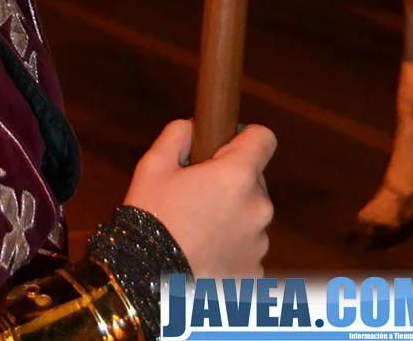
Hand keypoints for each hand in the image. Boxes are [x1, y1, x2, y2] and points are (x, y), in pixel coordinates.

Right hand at [124, 119, 275, 276]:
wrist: (148, 285)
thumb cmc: (151, 219)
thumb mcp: (153, 165)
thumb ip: (178, 134)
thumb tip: (194, 126)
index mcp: (237, 176)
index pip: (264, 138)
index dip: (243, 136)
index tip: (223, 145)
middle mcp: (258, 208)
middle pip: (254, 180)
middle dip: (230, 181)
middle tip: (196, 194)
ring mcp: (260, 245)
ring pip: (250, 216)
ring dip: (231, 216)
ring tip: (195, 230)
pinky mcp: (255, 274)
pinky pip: (247, 248)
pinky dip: (231, 247)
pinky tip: (202, 254)